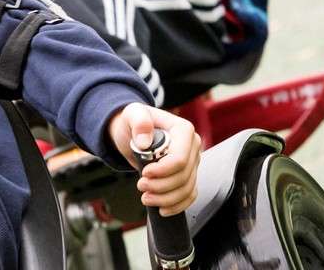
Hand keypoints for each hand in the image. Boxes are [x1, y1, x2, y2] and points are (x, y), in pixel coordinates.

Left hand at [108, 102, 199, 216]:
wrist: (132, 132)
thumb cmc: (133, 121)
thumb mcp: (132, 114)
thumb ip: (139, 122)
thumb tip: (145, 141)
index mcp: (184, 130)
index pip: (181, 159)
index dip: (163, 171)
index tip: (145, 173)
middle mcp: (192, 147)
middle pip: (183, 177)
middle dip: (161, 186)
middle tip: (141, 186)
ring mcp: (192, 162)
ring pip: (187, 189)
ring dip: (166, 199)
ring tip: (146, 197)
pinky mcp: (188, 175)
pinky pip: (190, 195)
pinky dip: (177, 205)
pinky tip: (162, 209)